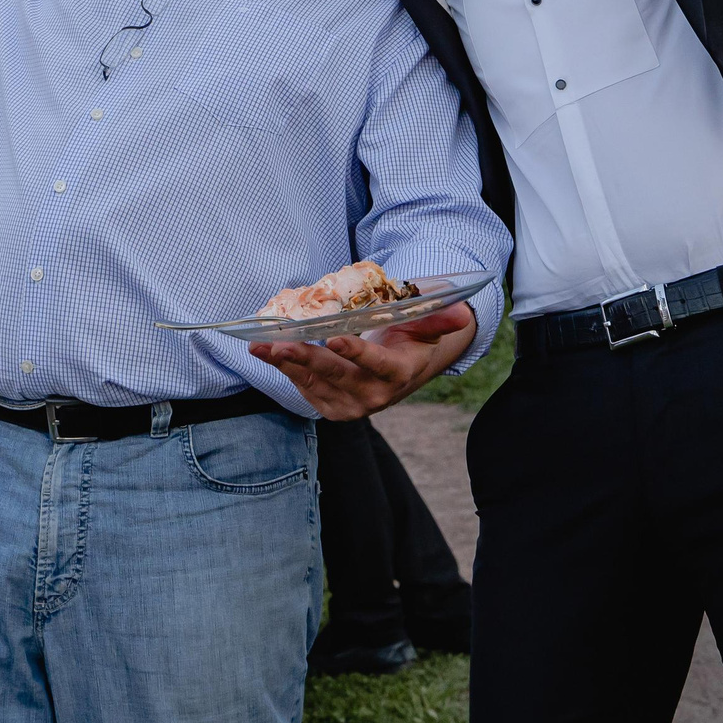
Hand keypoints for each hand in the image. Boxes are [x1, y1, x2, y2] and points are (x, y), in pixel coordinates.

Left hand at [248, 303, 475, 420]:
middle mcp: (374, 395)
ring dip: (286, 365)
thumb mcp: (427, 326)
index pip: (377, 365)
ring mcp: (351, 406)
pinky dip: (287, 371)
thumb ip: (440, 320)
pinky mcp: (332, 408)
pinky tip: (269, 354)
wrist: (401, 369)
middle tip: (279, 344)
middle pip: (336, 376)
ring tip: (260, 347)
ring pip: (314, 384)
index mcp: (398, 373)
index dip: (356, 354)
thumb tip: (462, 314)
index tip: (334, 341)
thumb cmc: (411, 339)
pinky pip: (306, 389)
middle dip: (305, 359)